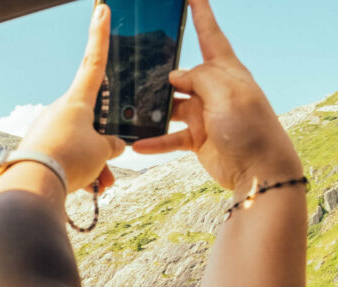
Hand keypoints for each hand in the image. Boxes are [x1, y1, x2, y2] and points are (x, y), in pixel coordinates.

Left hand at [19, 3, 124, 193]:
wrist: (31, 185)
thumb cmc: (69, 160)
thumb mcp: (101, 153)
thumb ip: (110, 146)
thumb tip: (112, 147)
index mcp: (78, 100)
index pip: (94, 61)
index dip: (100, 35)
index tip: (101, 10)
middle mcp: (60, 111)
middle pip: (92, 121)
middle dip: (104, 147)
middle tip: (108, 170)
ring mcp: (48, 129)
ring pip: (80, 143)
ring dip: (95, 166)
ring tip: (101, 186)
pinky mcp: (39, 149)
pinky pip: (66, 157)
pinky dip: (80, 172)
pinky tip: (87, 190)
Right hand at [133, 0, 301, 191]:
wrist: (259, 169)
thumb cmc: (249, 127)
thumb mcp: (226, 93)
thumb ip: (199, 77)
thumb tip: (174, 75)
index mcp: (226, 71)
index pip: (210, 35)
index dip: (200, 14)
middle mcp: (213, 90)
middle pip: (181, 74)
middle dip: (160, 72)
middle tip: (136, 68)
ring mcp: (203, 114)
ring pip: (170, 106)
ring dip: (151, 111)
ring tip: (129, 110)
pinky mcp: (196, 137)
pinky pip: (169, 137)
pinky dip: (154, 141)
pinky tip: (137, 144)